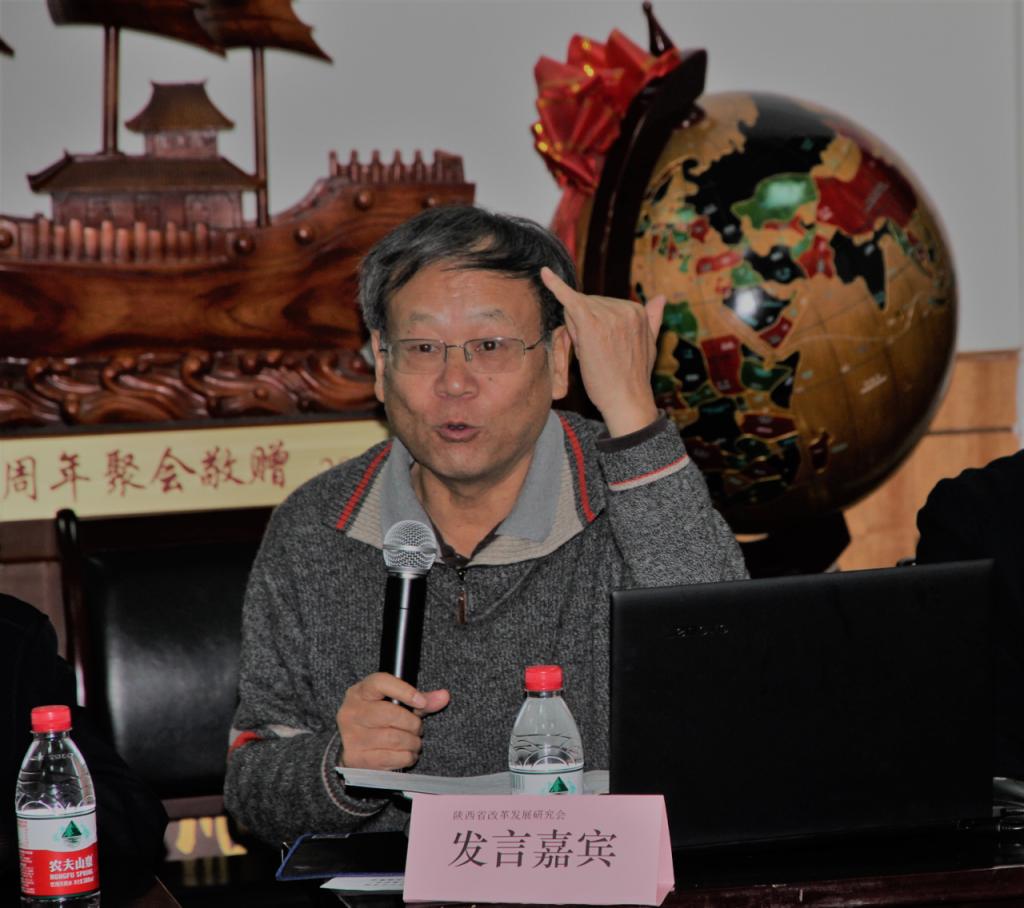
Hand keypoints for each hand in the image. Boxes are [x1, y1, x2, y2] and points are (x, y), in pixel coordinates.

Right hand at [336, 672, 449, 770]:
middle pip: (391, 714)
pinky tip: (407, 753)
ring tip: (414, 742)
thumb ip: (421, 699)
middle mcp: (352, 712)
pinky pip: (391, 758)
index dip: (405, 691)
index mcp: (361, 692)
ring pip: (394, 738)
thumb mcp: (395, 703)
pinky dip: (407, 756)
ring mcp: (351, 736)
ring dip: (413, 742)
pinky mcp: (356, 758)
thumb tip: (444, 696)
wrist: (352, 746)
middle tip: (418, 728)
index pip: (380, 683)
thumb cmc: (378, 719)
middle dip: (413, 724)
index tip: (421, 702)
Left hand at [541, 267, 665, 436]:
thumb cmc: (633, 378)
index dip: (595, 325)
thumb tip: (661, 297)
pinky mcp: (591, 323)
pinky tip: (544, 274)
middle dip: (584, 325)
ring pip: (576, 309)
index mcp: (638, 311)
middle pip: (588, 304)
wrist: (626, 401)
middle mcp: (625, 308)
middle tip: (598, 354)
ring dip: (576, 329)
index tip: (605, 348)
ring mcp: (609, 314)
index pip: (602, 305)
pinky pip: (569, 299)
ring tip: (593, 353)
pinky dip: (555, 286)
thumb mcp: (649, 344)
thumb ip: (653, 319)